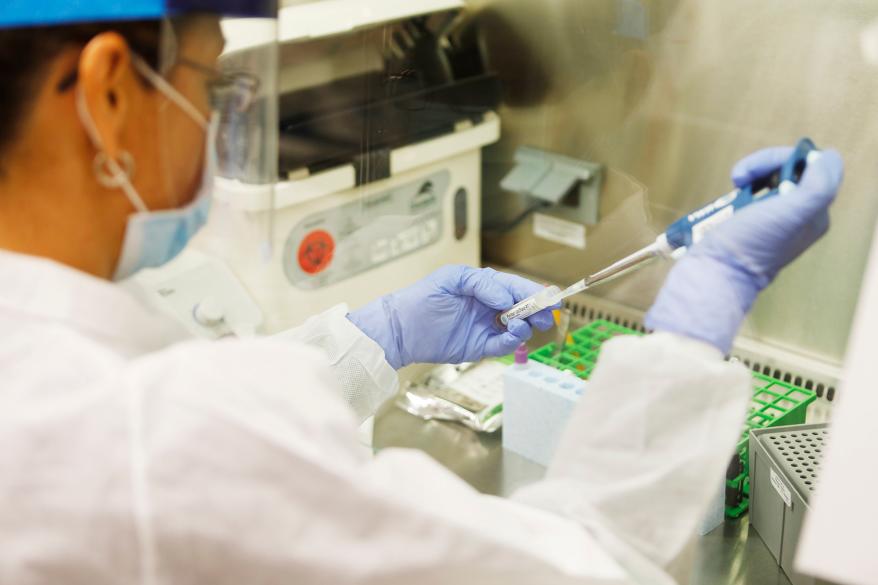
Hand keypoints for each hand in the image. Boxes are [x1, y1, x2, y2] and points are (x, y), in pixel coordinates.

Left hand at [348, 265, 556, 368]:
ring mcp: (485, 327)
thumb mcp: (452, 279)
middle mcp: (488, 307)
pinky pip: (502, 346)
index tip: (549, 297)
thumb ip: (482, 284)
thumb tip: (507, 297)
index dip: (533, 292)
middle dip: (537, 310)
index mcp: (483, 286)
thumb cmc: (422, 299)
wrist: (401, 329)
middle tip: (547, 315)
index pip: (514, 287)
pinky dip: (512, 341)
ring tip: (526, 324)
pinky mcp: (479, 347)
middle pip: (521, 308)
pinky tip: (513, 335)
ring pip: (516, 328)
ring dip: (526, 326)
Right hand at [645, 145, 843, 353]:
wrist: (713, 274)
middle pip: (788, 170)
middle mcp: (796, 217)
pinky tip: (730, 198)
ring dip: (749, 175)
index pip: (809, 166)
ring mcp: (771, 221)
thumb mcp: (793, 212)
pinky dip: (739, 190)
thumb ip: (819, 184)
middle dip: (762, 166)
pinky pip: (750, 194)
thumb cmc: (749, 246)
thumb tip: (825, 157)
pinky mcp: (748, 224)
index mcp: (814, 215)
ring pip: (768, 179)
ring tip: (734, 184)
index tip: (756, 172)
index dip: (781, 159)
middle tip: (738, 177)